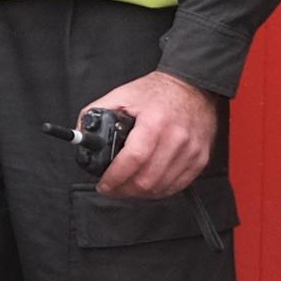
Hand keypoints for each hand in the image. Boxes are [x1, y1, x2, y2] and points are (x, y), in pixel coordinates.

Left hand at [81, 68, 219, 202]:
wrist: (193, 87)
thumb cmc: (158, 92)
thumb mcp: (122, 95)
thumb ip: (96, 113)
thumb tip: (80, 135)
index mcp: (154, 122)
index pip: (133, 160)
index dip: (115, 178)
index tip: (104, 184)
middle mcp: (176, 138)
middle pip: (146, 180)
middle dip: (123, 190)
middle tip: (113, 188)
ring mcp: (191, 150)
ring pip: (161, 187)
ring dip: (140, 193)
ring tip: (128, 186)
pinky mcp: (200, 158)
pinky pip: (177, 186)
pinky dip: (159, 190)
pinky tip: (148, 184)